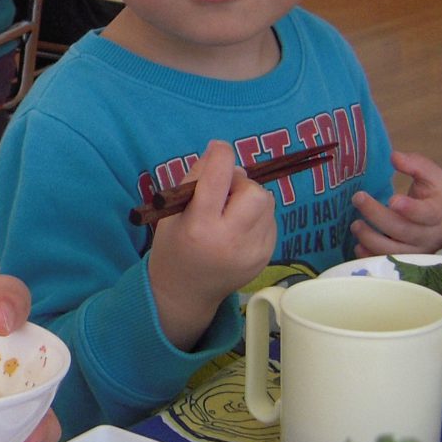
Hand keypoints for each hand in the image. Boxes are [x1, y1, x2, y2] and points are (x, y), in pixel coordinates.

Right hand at [147, 141, 276, 349]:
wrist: (185, 292)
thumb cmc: (174, 246)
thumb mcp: (171, 211)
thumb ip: (196, 178)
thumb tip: (224, 155)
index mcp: (199, 226)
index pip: (218, 177)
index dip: (220, 154)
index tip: (218, 149)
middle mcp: (229, 240)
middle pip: (254, 191)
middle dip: (240, 183)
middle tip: (225, 193)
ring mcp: (252, 252)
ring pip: (267, 203)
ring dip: (250, 199)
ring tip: (231, 212)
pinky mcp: (265, 257)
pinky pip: (270, 220)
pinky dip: (257, 216)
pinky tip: (238, 228)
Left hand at [351, 150, 441, 254]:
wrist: (441, 229)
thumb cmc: (434, 199)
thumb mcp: (433, 178)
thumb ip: (416, 164)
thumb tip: (394, 157)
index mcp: (438, 213)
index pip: (426, 213)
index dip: (410, 209)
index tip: (392, 200)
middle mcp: (428, 237)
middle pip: (402, 230)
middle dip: (377, 215)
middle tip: (358, 197)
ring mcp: (414, 253)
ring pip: (391, 251)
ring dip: (369, 237)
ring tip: (355, 224)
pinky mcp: (402, 264)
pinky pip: (383, 263)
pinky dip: (368, 256)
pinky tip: (358, 244)